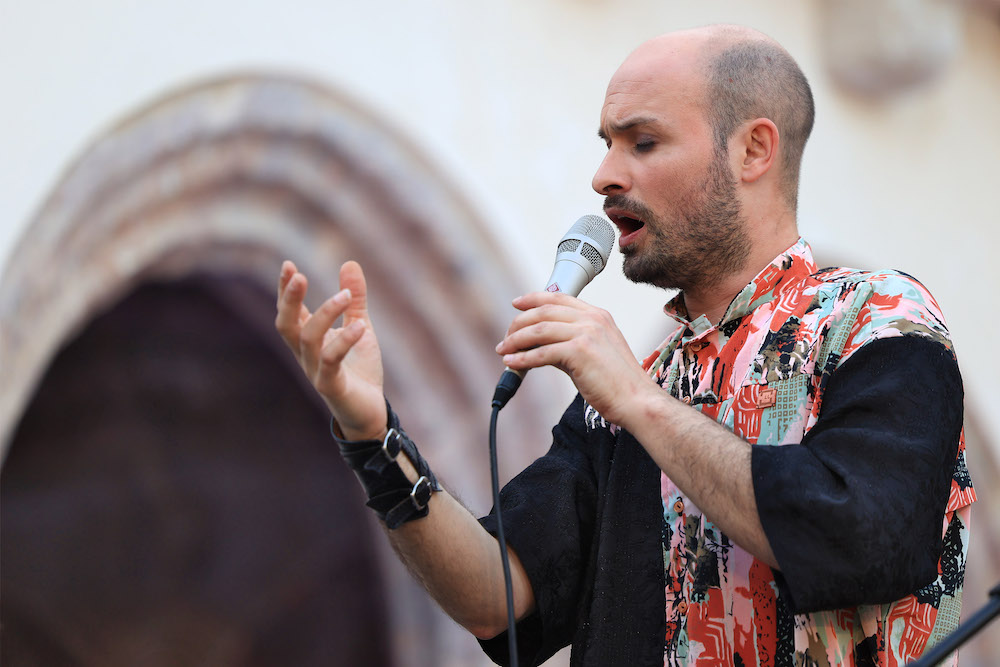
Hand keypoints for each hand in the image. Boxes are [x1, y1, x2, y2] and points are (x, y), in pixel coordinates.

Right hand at [275, 260, 386, 440]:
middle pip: (286, 325)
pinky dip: (343, 341)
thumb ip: (354, 300)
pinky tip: (360, 326)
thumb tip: (349, 262)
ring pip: (307, 339)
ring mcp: (316, 371)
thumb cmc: (360, 371)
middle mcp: (306, 355)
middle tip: (298, 275)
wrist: (370, 412)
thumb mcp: (360, 327)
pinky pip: (330, 361)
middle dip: (288, 300)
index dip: (285, 291)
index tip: (289, 266)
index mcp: (309, 341)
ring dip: (324, 314)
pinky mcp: (331, 386)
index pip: (289, 313)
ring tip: (345, 296)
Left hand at [495, 292, 651, 426]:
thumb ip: (569, 343)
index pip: (559, 298)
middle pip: (543, 312)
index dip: (533, 299)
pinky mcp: (579, 352)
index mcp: (598, 316)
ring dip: (516, 341)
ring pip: (538, 330)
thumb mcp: (595, 352)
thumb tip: (539, 346)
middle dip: (519, 324)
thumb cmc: (617, 383)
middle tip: (506, 339)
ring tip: (504, 351)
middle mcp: (592, 319)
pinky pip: (541, 353)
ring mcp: (586, 333)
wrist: (637, 400)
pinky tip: (512, 363)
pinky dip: (522, 358)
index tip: (516, 304)